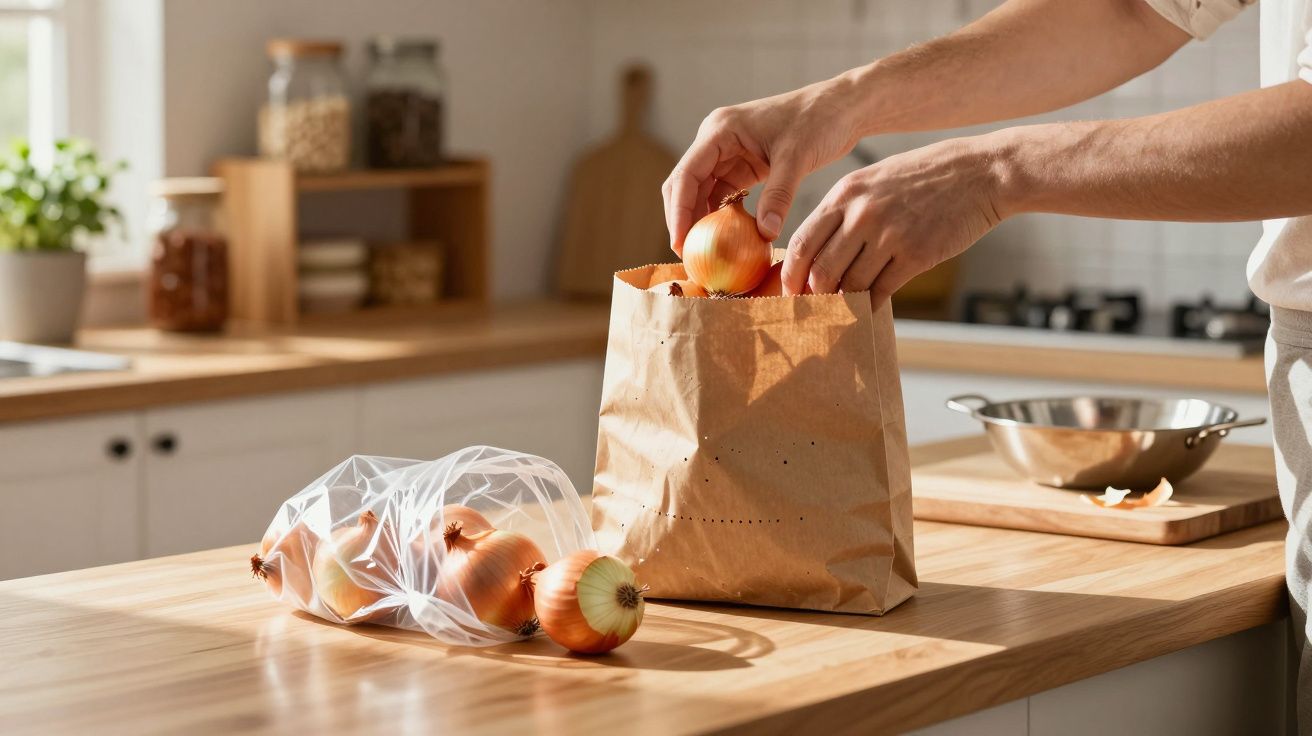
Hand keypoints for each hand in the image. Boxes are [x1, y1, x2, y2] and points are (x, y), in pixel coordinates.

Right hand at [662, 76, 862, 255]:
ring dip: (701, 221)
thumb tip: (765, 233)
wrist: (841, 108)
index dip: (679, 211)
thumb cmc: (818, 119)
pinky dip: (722, 218)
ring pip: (701, 193)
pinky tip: (727, 240)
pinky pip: (723, 196)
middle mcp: (717, 141)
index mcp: (720, 131)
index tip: (681, 242)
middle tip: (688, 255)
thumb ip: (779, 195)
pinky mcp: (743, 166)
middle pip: (686, 185)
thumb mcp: (797, 157)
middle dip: (683, 219)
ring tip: (704, 254)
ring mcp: (728, 154)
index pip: (686, 175)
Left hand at [782, 136, 1006, 299]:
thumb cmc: (924, 176)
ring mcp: (889, 236)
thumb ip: (845, 211)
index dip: (792, 273)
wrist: (980, 172)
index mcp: (845, 194)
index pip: (803, 242)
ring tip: (845, 307)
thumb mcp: (874, 180)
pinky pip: (882, 291)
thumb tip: (820, 249)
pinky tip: (870, 306)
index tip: (790, 290)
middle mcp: (862, 215)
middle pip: (821, 270)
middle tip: (816, 306)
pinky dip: (872, 304)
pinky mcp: (916, 255)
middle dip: (815, 295)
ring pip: (851, 284)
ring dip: (845, 301)